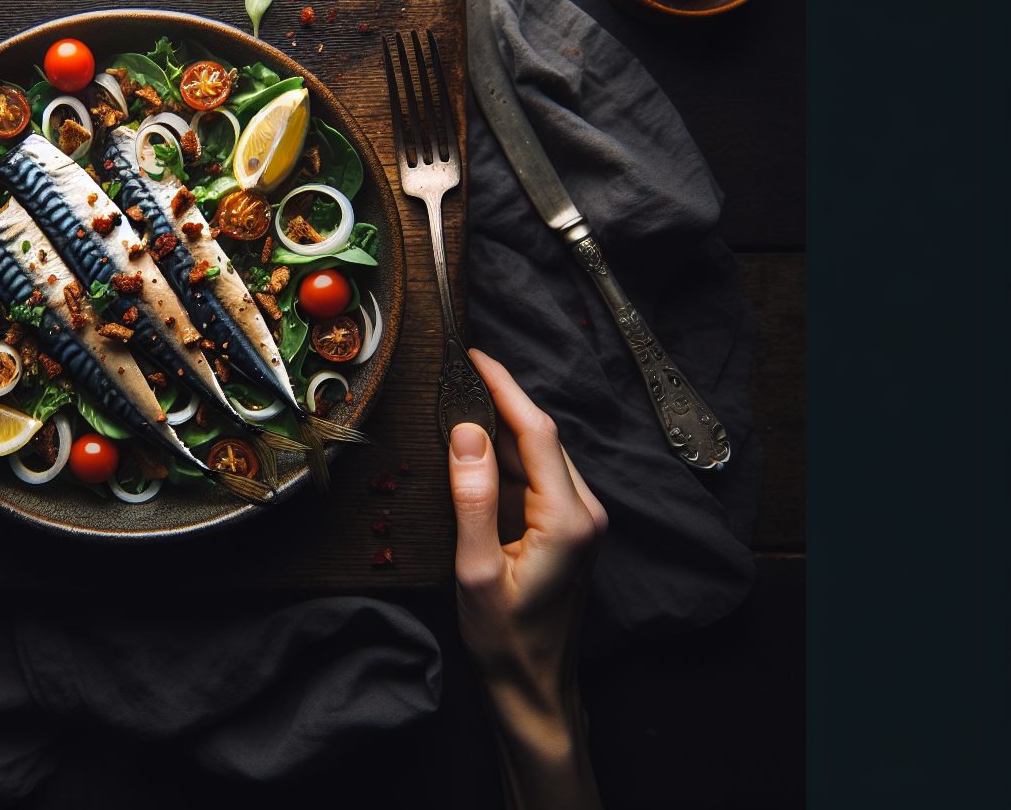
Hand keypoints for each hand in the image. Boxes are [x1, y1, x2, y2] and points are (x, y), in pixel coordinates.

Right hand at [450, 348, 608, 809]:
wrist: (534, 685)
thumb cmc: (504, 639)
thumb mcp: (474, 570)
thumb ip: (472, 498)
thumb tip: (465, 433)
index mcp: (568, 518)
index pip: (536, 432)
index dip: (505, 387)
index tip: (474, 357)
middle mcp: (585, 512)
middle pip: (542, 437)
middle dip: (501, 400)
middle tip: (456, 374)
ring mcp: (583, 521)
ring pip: (541, 454)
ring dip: (503, 428)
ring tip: (459, 402)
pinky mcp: (572, 529)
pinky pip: (539, 477)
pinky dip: (509, 456)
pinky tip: (478, 450)